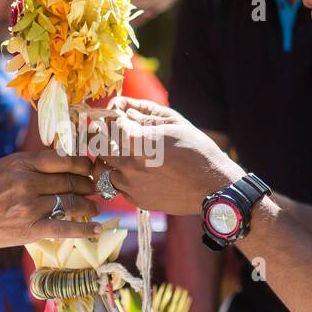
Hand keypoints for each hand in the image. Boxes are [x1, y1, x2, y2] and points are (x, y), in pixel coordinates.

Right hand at [0, 150, 99, 258]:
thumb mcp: (3, 167)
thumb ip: (31, 164)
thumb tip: (63, 160)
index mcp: (21, 163)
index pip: (64, 159)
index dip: (83, 164)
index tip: (89, 168)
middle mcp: (27, 182)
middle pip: (70, 181)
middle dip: (87, 185)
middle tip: (95, 189)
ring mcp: (29, 206)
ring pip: (70, 202)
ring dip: (88, 205)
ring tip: (94, 207)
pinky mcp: (30, 229)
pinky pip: (65, 227)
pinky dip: (84, 229)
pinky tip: (96, 228)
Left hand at [91, 97, 244, 215]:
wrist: (212, 187)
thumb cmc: (197, 150)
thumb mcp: (174, 123)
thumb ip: (145, 115)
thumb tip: (124, 111)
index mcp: (138, 142)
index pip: (109, 125)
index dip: (112, 119)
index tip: (117, 117)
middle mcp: (130, 165)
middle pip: (99, 148)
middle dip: (103, 138)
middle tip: (113, 135)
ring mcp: (132, 186)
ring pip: (103, 170)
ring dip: (110, 160)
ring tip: (126, 155)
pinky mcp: (137, 201)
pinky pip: (117, 187)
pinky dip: (121, 178)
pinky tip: (139, 172)